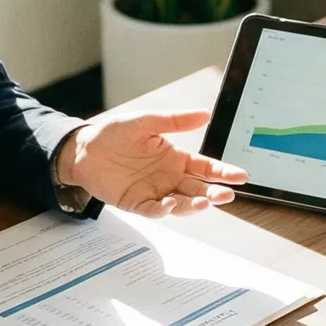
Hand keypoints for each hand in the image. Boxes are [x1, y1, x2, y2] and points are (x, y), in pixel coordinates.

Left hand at [59, 109, 246, 215]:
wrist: (84, 148)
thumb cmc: (115, 133)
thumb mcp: (147, 122)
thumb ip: (175, 121)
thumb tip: (204, 114)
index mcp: (176, 158)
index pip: (205, 167)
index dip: (223, 172)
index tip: (240, 176)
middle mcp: (169, 177)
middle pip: (198, 188)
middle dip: (215, 192)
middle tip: (227, 195)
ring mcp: (155, 192)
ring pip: (181, 203)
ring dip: (194, 204)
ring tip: (205, 202)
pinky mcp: (136, 203)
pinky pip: (153, 210)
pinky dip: (163, 210)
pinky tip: (170, 204)